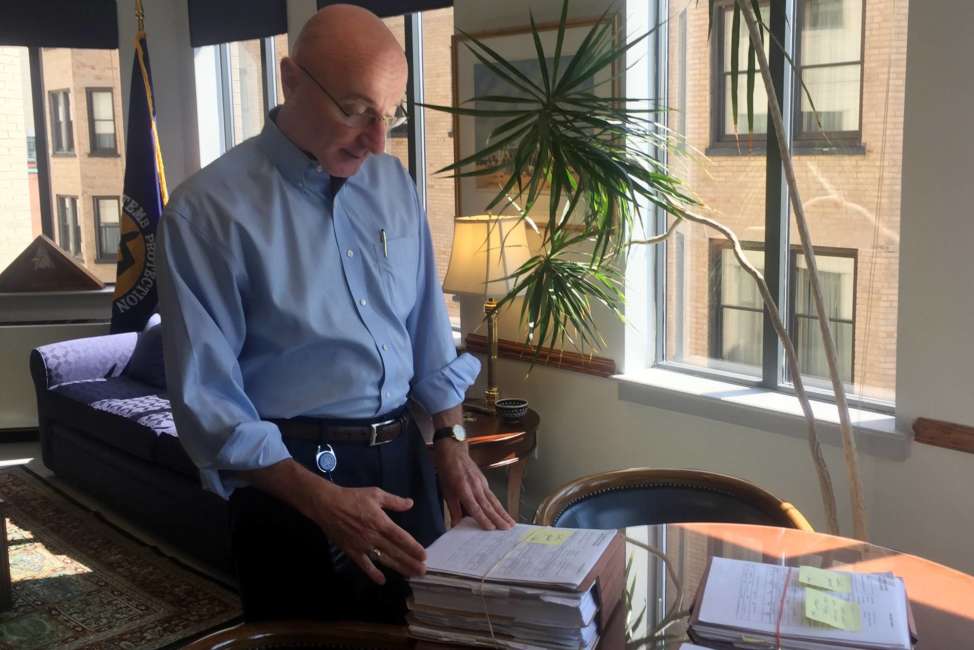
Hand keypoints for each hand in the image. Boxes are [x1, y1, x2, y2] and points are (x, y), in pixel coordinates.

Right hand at [311, 484, 427, 584]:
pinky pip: (364, 565)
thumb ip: (394, 501)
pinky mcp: (352, 551)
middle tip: (423, 571)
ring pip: (384, 560)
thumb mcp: (375, 494)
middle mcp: (374, 537)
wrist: (327, 505)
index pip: (401, 538)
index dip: (413, 547)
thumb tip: (410, 503)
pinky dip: (373, 573)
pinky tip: (382, 580)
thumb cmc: (352, 497)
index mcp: (381, 522)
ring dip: (398, 568)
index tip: (424, 556)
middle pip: (395, 552)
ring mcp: (363, 546)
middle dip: (410, 562)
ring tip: (411, 575)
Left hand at [434, 439, 515, 529]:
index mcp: (463, 489)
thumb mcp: (446, 491)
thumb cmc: (447, 471)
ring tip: (511, 523)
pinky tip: (503, 512)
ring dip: (503, 513)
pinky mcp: (484, 481)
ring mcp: (482, 483)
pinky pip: (492, 496)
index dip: (483, 518)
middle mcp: (475, 486)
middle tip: (508, 529)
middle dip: (499, 518)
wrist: (454, 452)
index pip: (475, 507)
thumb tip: (457, 525)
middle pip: (488, 505)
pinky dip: (499, 505)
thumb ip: (454, 508)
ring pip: (494, 501)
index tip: (491, 528)